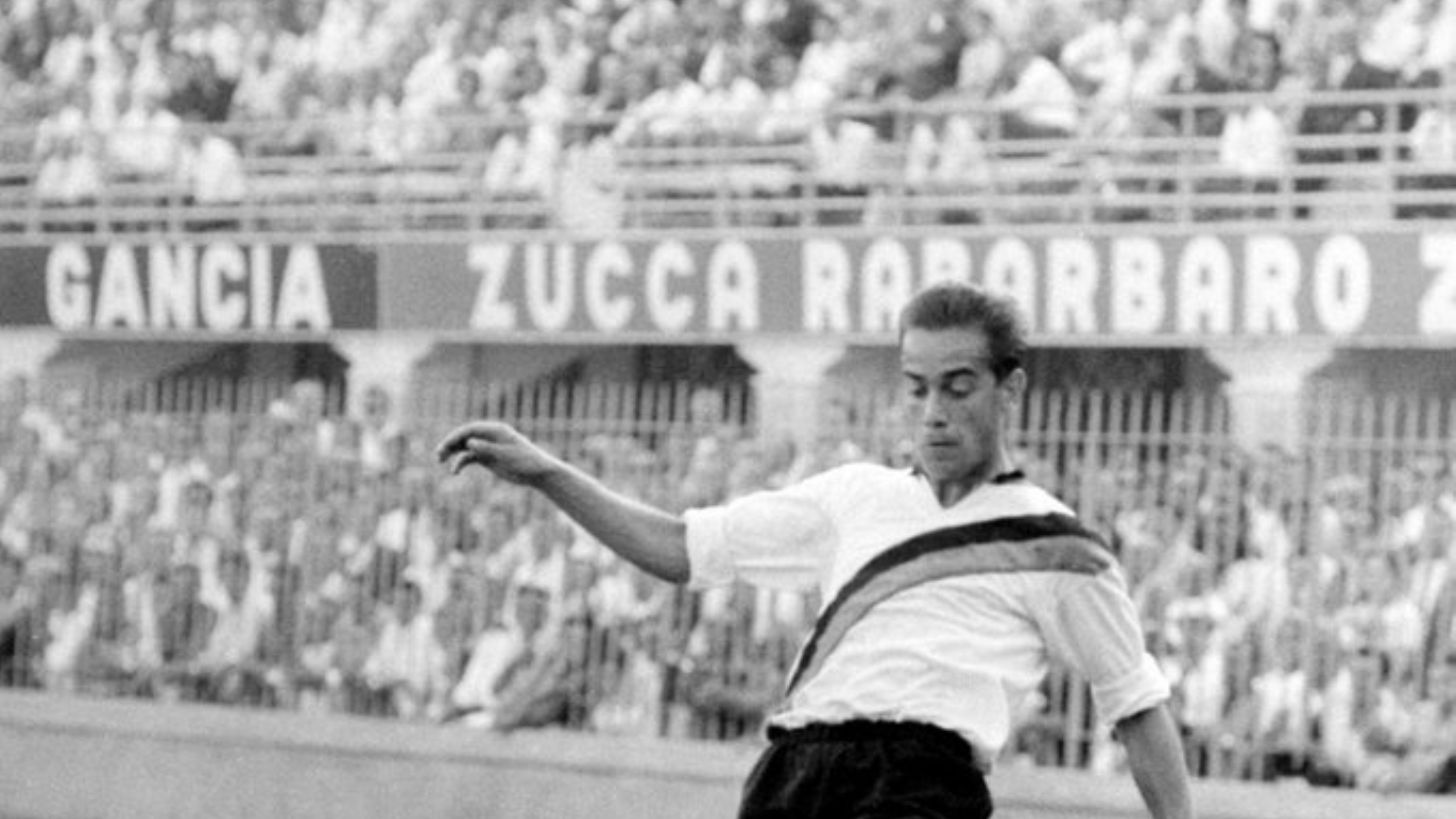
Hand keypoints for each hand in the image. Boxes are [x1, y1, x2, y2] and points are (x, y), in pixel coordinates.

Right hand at [434, 421, 560, 484]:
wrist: (538, 473)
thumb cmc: (525, 462)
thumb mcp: (506, 456)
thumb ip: (488, 449)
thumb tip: (469, 443)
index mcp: (496, 431)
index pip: (471, 429)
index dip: (455, 436)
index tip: (446, 446)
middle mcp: (490, 436)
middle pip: (465, 436)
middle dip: (450, 444)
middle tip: (438, 455)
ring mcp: (488, 447)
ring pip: (465, 446)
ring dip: (452, 452)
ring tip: (440, 460)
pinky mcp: (488, 458)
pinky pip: (470, 458)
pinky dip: (461, 463)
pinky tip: (454, 472)